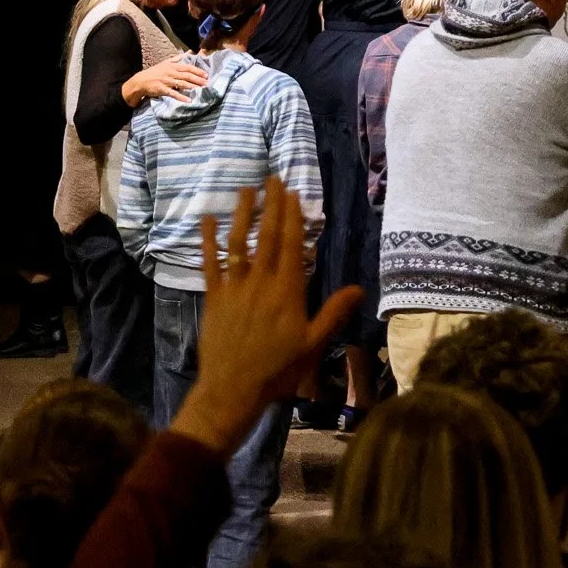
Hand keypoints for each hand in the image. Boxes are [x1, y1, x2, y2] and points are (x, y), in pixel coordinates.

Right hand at [122, 56, 209, 105]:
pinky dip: (181, 97)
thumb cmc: (154, 72)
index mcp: (172, 66)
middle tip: (207, 83)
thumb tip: (188, 52)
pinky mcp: (162, 89)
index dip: (198, 71)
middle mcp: (171, 72)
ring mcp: (166, 81)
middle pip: (187, 76)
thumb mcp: (165, 63)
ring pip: (182, 84)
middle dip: (198, 79)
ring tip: (201, 90)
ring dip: (192, 87)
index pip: (188, 68)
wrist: (141, 81)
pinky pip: (173, 93)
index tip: (206, 75)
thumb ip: (177, 58)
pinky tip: (189, 100)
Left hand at [168, 180, 363, 457]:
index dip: (292, 216)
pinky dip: (208, 241)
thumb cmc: (278, 369)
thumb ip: (333, 313)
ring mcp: (234, 287)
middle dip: (271, 205)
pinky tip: (208, 220)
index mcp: (287, 290)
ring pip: (238, 243)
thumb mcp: (313, 344)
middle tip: (273, 178)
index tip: (294, 193)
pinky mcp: (214, 297)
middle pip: (267, 236)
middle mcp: (260, 281)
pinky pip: (210, 263)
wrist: (232, 389)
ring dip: (242, 214)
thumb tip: (359, 288)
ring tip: (246, 189)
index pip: (291, 244)